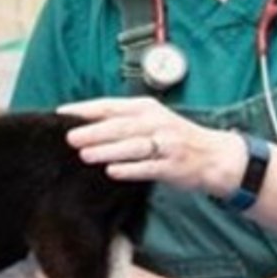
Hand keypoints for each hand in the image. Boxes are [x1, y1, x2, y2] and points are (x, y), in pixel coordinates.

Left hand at [58, 97, 244, 195]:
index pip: (111, 106)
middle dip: (94, 132)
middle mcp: (156, 123)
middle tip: (71, 138)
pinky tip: (112, 171)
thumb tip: (86, 122)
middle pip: (120, 126)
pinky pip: (149, 167)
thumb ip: (124, 120)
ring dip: (108, 150)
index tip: (63, 113)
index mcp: (147, 108)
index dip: (86, 109)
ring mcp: (166, 145)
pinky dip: (130, 169)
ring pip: (133, 146)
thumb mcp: (152, 119)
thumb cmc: (175, 137)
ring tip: (86, 155)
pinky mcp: (173, 166)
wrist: (214, 156)